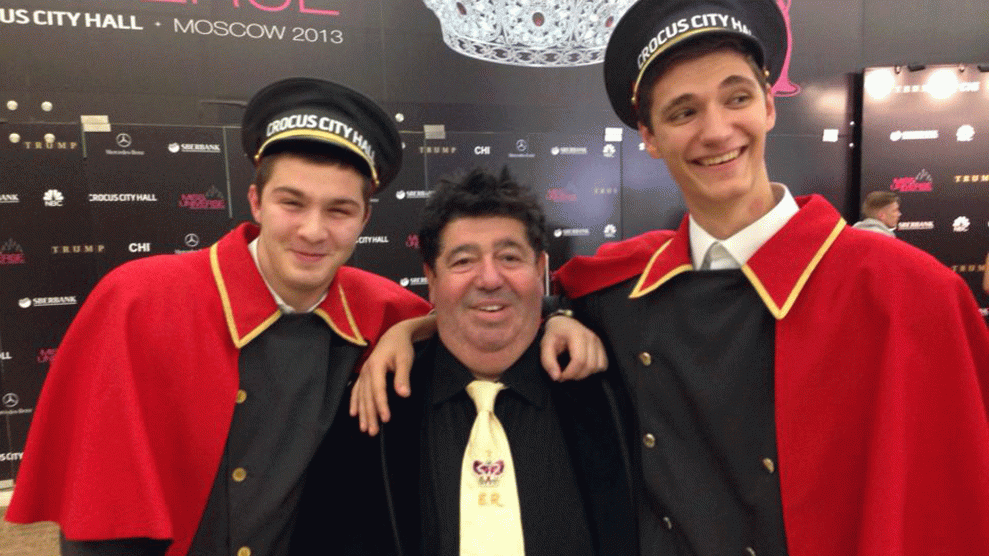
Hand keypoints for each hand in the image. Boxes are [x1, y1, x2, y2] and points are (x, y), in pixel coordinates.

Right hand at [349, 313, 435, 435]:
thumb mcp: (405, 359)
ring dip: (362, 413)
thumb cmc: (401, 347)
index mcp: (376, 366)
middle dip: (369, 415)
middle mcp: (366, 370)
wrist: (395, 335)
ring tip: (364, 429)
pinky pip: (356, 390)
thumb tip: (404, 394)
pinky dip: (355, 402)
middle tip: (372, 432)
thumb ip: (403, 377)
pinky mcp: (364, 374)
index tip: (385, 419)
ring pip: (361, 396)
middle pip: (367, 396)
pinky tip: (354, 414)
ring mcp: (363, 373)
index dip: (381, 405)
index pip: (378, 390)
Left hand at [540, 314, 607, 380]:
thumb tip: (556, 377)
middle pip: (589, 366)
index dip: (570, 373)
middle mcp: (590, 337)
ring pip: (597, 367)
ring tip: (573, 370)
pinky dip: (593, 370)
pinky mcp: (601, 346)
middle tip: (565, 374)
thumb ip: (548, 362)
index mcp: (576, 334)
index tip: (560, 376)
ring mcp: (598, 341)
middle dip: (576, 375)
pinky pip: (603, 364)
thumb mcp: (545, 345)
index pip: (579, 360)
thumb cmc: (555, 333)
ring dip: (585, 374)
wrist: (563, 323)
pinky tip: (582, 367)